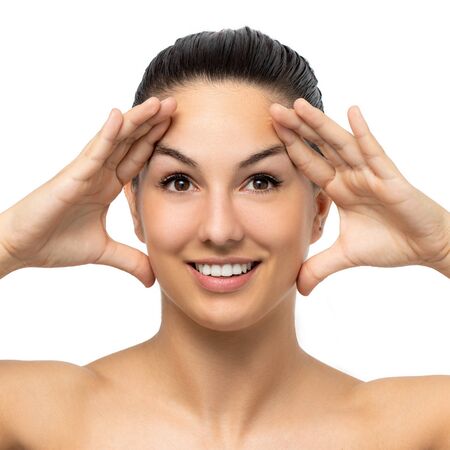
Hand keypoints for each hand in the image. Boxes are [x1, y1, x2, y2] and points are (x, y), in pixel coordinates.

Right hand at [0, 96, 176, 286]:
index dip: (155, 143)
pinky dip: (108, 134)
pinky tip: (121, 117)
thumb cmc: (54, 243)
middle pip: (131, 143)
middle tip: (175, 105)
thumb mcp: (104, 252)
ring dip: (137, 121)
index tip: (177, 130)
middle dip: (153, 124)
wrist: (21, 247)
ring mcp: (86, 172)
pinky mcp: (71, 177)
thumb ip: (130, 260)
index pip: (137, 159)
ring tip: (158, 103)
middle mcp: (99, 174)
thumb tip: (152, 278)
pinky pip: (94, 153)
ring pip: (116, 141)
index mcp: (107, 186)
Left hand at [269, 98, 449, 295]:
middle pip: (319, 148)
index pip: (309, 165)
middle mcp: (351, 176)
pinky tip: (351, 111)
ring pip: (340, 145)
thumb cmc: (390, 244)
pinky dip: (363, 133)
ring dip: (320, 125)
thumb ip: (320, 268)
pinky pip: (374, 152)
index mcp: (339, 189)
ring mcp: (370, 174)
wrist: (426, 248)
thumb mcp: (346, 256)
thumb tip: (298, 289)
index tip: (269, 134)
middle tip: (273, 109)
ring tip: (298, 106)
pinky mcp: (390, 179)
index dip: (290, 149)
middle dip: (296, 129)